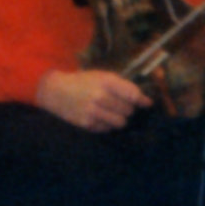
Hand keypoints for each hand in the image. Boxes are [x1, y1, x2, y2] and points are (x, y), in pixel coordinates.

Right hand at [35, 66, 150, 131]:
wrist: (56, 91)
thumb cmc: (83, 81)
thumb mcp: (101, 76)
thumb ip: (124, 87)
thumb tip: (148, 102)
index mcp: (104, 80)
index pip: (132, 94)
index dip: (141, 100)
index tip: (145, 102)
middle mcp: (99, 96)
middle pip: (128, 110)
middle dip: (127, 108)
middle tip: (119, 104)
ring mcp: (93, 111)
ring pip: (121, 122)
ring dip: (119, 118)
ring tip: (110, 111)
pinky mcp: (88, 124)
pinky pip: (108, 129)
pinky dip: (107, 124)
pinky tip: (100, 116)